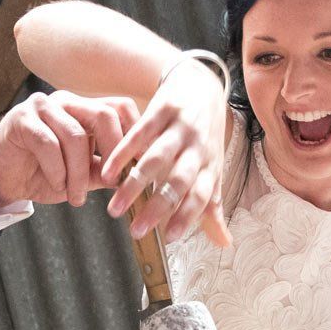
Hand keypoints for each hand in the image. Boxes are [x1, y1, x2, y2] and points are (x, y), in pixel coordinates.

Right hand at [0, 91, 138, 206]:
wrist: (2, 179)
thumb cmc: (42, 174)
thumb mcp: (82, 176)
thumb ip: (106, 171)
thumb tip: (136, 176)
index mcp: (85, 109)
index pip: (121, 108)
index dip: (135, 136)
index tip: (141, 166)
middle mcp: (67, 101)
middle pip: (104, 115)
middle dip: (112, 153)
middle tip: (113, 183)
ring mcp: (43, 106)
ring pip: (76, 135)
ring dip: (78, 173)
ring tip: (76, 197)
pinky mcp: (21, 118)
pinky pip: (48, 143)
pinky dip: (56, 170)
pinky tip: (56, 184)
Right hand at [101, 61, 231, 246]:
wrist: (201, 86)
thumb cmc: (204, 136)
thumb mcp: (212, 168)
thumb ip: (212, 207)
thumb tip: (223, 243)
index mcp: (210, 165)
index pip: (201, 196)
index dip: (187, 216)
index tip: (169, 237)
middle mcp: (197, 147)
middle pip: (179, 180)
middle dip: (158, 207)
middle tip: (136, 231)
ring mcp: (180, 127)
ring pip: (157, 159)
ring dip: (135, 185)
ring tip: (115, 207)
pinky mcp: (162, 109)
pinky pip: (140, 133)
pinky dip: (123, 153)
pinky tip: (108, 171)